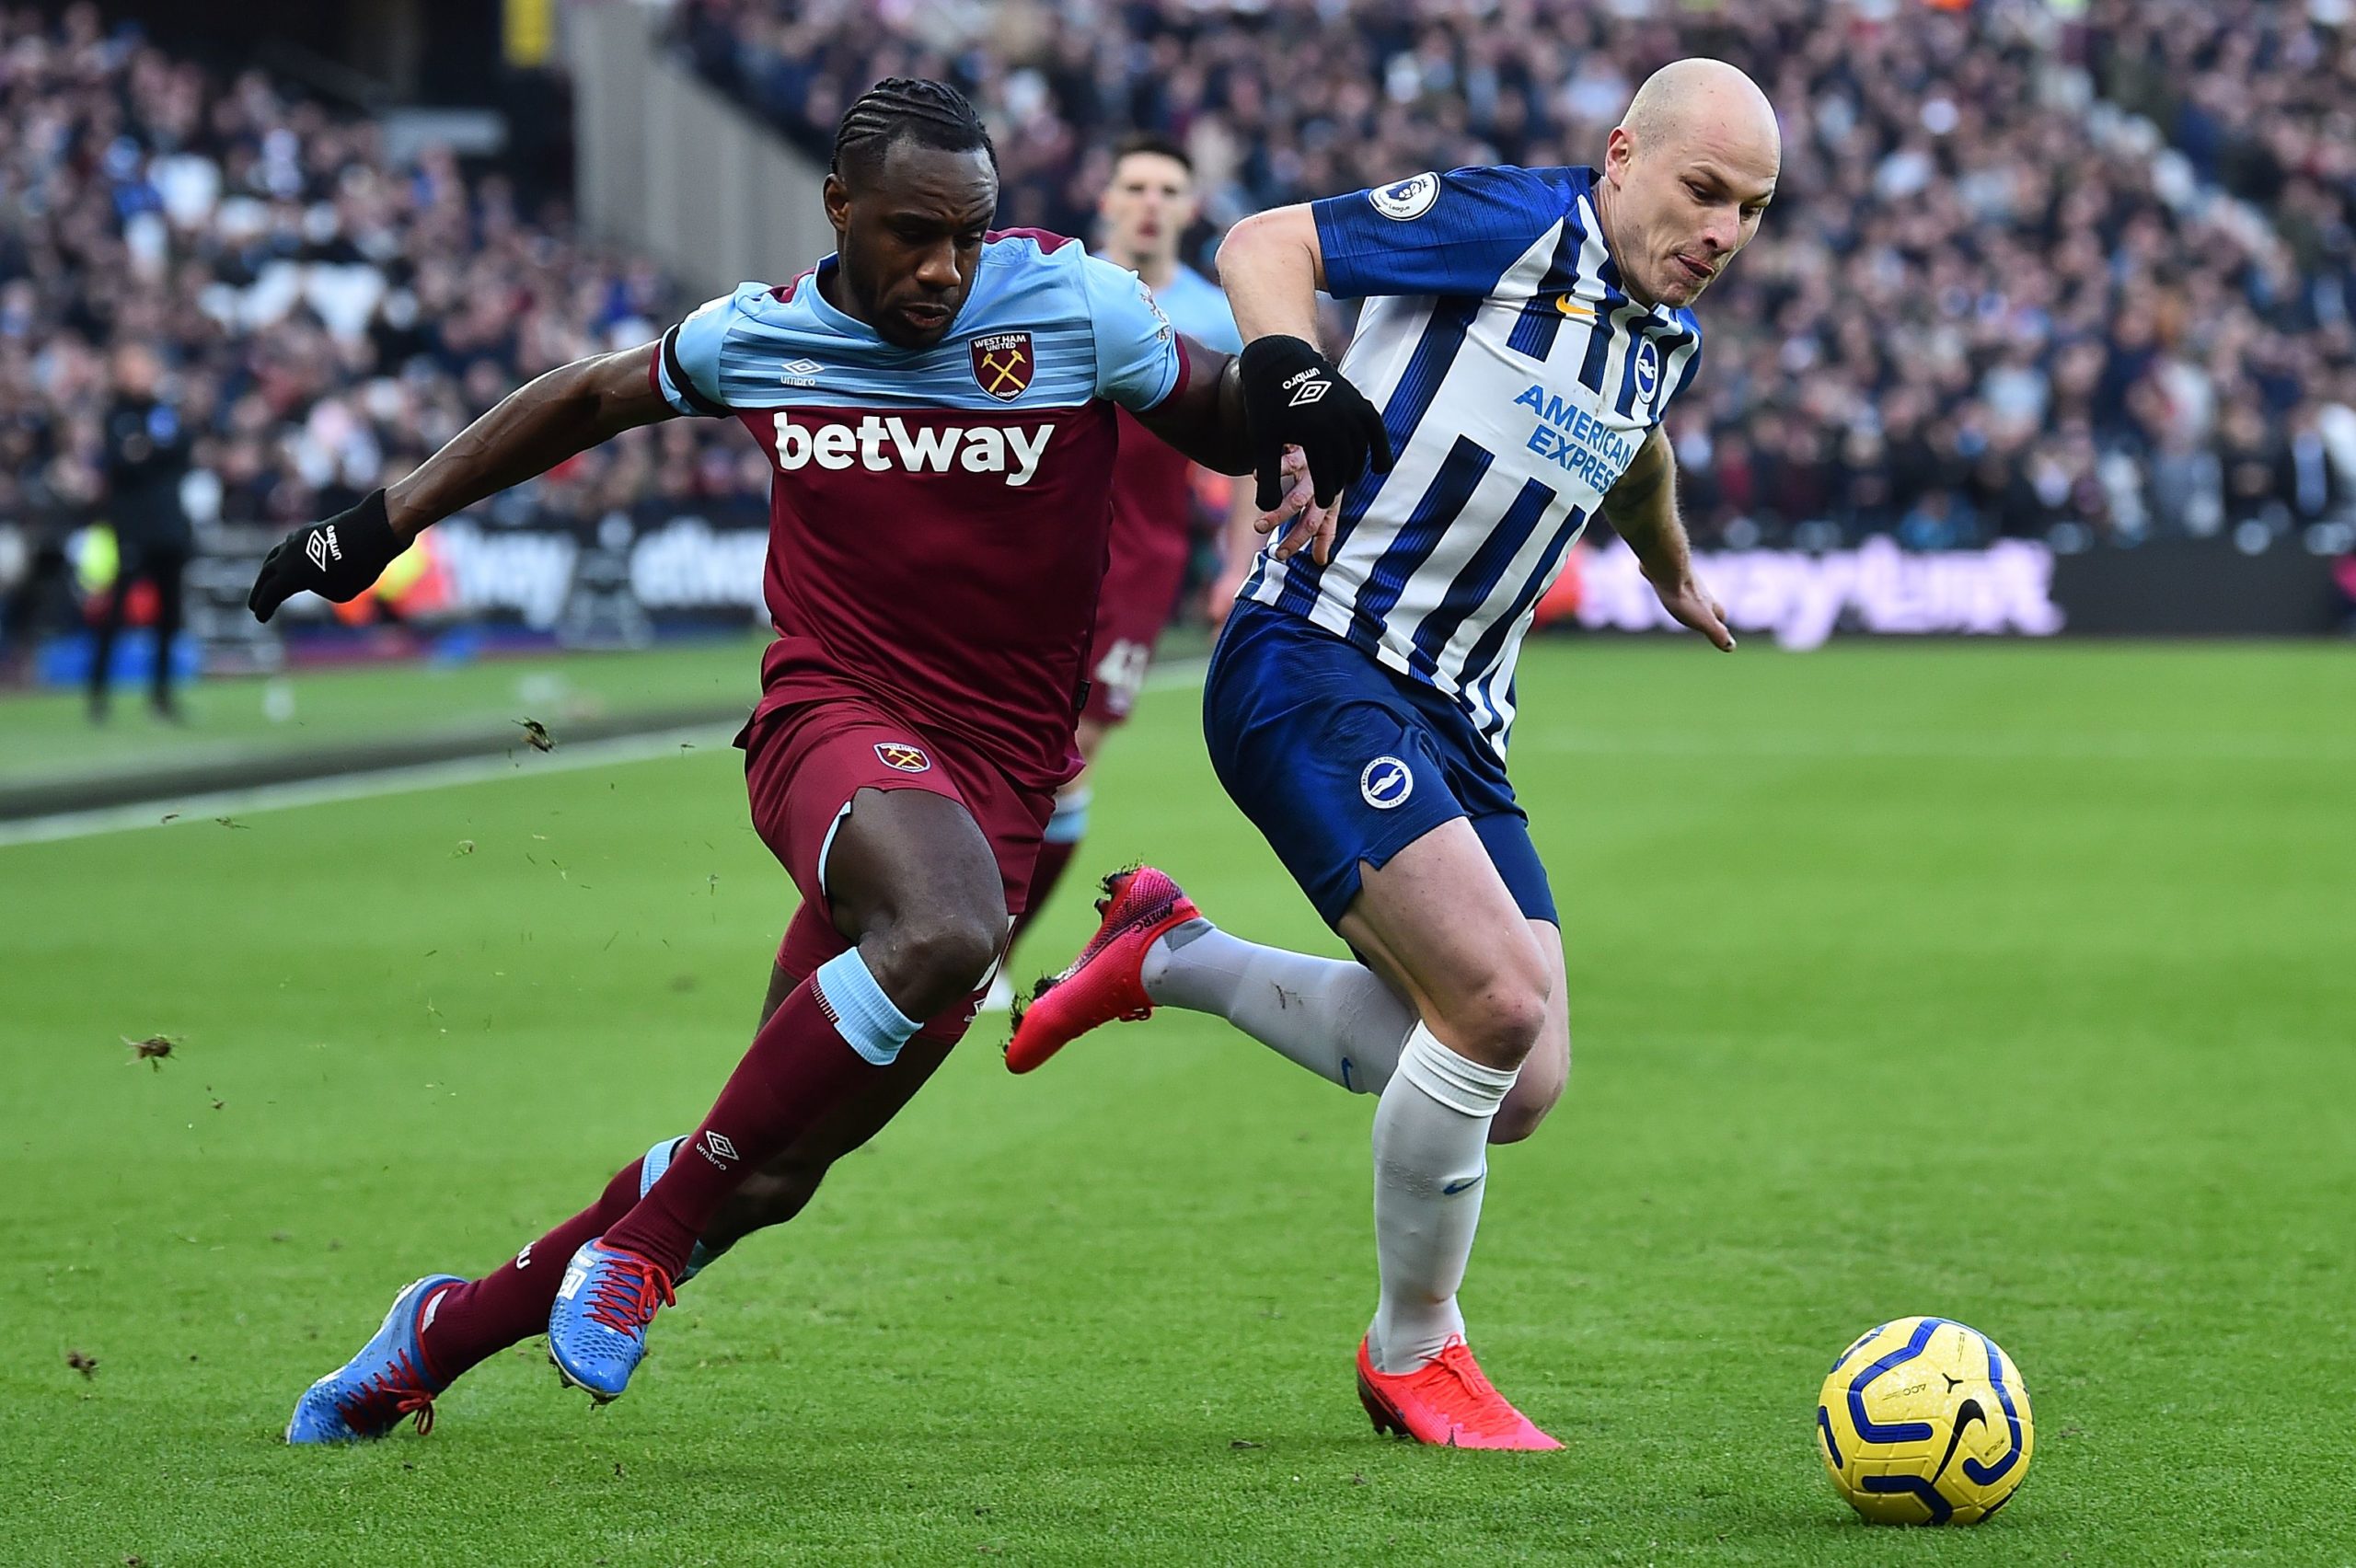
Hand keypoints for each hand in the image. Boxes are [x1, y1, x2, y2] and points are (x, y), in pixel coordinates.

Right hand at [247, 488, 402, 622]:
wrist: (370, 531)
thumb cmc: (358, 568)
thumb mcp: (341, 592)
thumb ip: (322, 588)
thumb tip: (316, 578)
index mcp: (291, 576)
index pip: (271, 595)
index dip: (264, 607)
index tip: (261, 618)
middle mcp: (287, 557)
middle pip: (267, 576)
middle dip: (260, 592)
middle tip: (254, 605)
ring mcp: (295, 540)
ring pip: (275, 558)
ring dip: (269, 572)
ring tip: (268, 582)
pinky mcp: (307, 530)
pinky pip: (289, 546)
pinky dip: (284, 557)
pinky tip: (287, 561)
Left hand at [1237, 335, 1391, 517]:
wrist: (1281, 360)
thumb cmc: (1267, 405)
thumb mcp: (1262, 442)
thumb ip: (1268, 478)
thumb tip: (1265, 510)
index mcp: (1313, 435)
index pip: (1325, 477)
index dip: (1324, 494)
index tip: (1322, 505)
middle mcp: (1337, 423)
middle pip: (1343, 466)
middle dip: (1338, 483)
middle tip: (1332, 494)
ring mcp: (1351, 410)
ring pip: (1359, 452)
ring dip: (1355, 468)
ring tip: (1346, 478)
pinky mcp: (1360, 401)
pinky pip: (1376, 433)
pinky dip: (1381, 451)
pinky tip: (1380, 468)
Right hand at [1253, 445, 1338, 565]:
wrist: (1336, 430)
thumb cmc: (1329, 473)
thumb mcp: (1331, 501)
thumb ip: (1326, 530)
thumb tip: (1322, 561)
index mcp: (1329, 498)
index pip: (1314, 525)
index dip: (1297, 542)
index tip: (1279, 555)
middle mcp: (1322, 483)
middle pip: (1302, 506)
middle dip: (1281, 520)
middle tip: (1259, 529)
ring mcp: (1311, 465)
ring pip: (1295, 490)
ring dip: (1275, 504)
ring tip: (1257, 512)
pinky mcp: (1301, 447)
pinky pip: (1287, 460)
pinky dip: (1273, 470)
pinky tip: (1256, 476)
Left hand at [1649, 570, 1735, 650]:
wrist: (1667, 567)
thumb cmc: (1684, 596)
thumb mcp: (1702, 620)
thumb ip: (1716, 633)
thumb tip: (1731, 648)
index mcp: (1707, 602)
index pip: (1719, 614)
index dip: (1720, 623)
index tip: (1721, 630)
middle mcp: (1698, 589)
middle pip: (1707, 600)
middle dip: (1707, 608)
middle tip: (1705, 615)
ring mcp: (1681, 578)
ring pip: (1689, 588)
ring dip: (1689, 595)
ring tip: (1683, 601)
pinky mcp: (1663, 571)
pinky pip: (1668, 576)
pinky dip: (1669, 582)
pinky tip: (1661, 584)